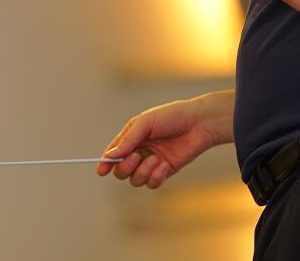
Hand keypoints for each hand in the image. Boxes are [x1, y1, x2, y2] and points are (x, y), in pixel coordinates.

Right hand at [96, 92, 232, 189]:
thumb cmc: (172, 116)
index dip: (106, 163)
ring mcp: (152, 163)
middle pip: (121, 171)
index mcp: (132, 137)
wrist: (199, 123)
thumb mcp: (146, 123)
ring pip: (136, 180)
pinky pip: (152, 183)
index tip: (101, 171)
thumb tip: (109, 156)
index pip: (114, 153)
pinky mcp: (165, 171)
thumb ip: (128, 140)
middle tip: (137, 157)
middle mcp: (140, 151)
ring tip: (156, 158)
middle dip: (125, 167)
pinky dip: (156, 177)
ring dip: (143, 172)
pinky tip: (165, 165)